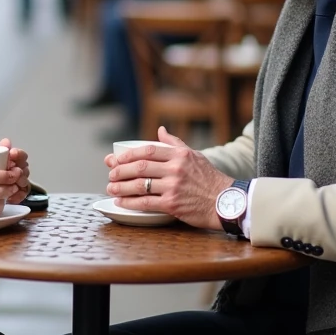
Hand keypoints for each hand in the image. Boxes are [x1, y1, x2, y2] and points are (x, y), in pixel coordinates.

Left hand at [0, 137, 30, 202]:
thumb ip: (0, 150)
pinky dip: (17, 196)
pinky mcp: (18, 194)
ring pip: (25, 182)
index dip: (19, 154)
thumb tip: (6, 141)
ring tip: (9, 183)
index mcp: (15, 160)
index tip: (12, 153)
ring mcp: (20, 182)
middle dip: (18, 170)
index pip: (23, 156)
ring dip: (18, 182)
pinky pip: (22, 195)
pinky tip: (10, 197)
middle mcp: (20, 170)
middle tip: (10, 170)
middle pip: (25, 169)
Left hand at [105, 126, 231, 230]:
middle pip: (140, 167)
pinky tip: (121, 202)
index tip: (116, 159)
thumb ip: (175, 143)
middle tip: (110, 174)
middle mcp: (175, 168)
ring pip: (140, 185)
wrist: (225, 202)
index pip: (148, 150)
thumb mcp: (194, 155)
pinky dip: (131, 202)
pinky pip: (146, 202)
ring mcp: (174, 186)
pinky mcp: (173, 204)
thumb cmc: (209, 179)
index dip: (128, 155)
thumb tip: (160, 130)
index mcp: (179, 155)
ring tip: (111, 188)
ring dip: (122, 187)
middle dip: (121, 170)